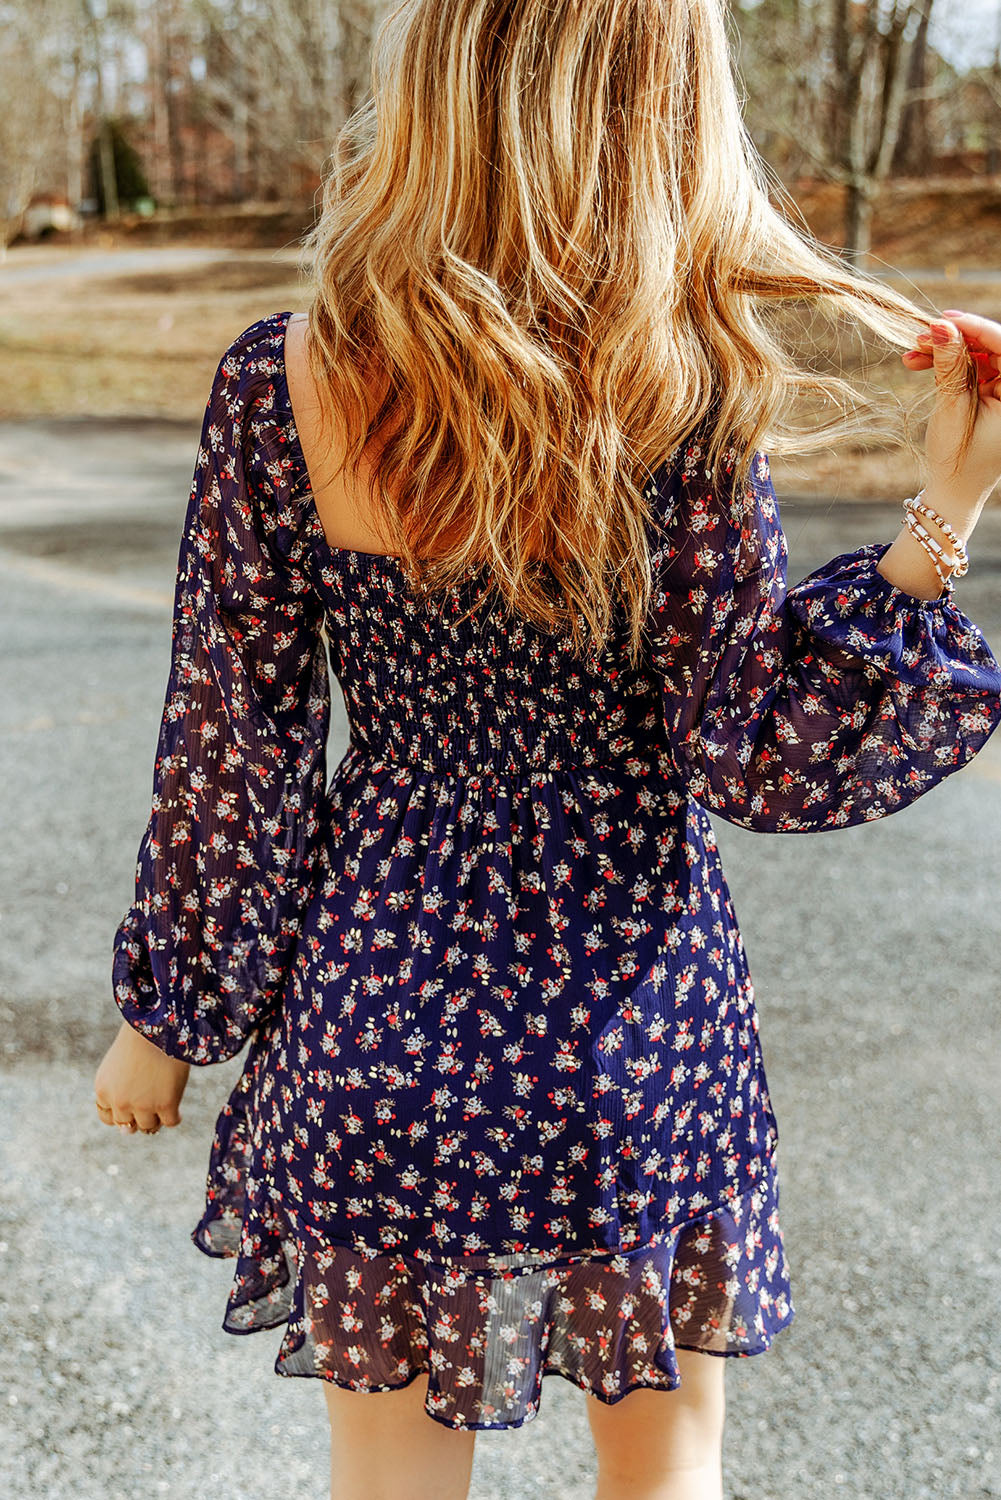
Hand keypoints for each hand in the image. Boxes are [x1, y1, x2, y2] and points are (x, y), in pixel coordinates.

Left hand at [94, 1020, 189, 1134]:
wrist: (161, 1024)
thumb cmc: (140, 1038)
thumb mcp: (117, 1066)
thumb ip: (117, 1093)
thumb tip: (127, 1132)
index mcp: (103, 1090)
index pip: (108, 1117)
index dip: (121, 1112)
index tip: (132, 1103)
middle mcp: (120, 1101)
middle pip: (127, 1126)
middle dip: (138, 1116)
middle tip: (152, 1100)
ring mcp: (143, 1105)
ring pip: (149, 1126)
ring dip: (157, 1118)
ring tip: (166, 1102)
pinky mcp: (166, 1104)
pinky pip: (171, 1122)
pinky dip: (175, 1117)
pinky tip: (177, 1108)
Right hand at [902, 310, 1000, 514]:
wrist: (955, 491)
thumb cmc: (958, 458)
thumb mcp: (952, 409)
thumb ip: (950, 366)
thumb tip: (941, 327)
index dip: (976, 328)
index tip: (944, 319)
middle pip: (990, 346)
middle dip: (954, 339)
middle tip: (920, 337)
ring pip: (976, 354)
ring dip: (944, 351)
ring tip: (912, 354)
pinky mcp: (989, 391)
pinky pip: (969, 367)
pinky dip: (945, 364)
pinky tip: (919, 363)